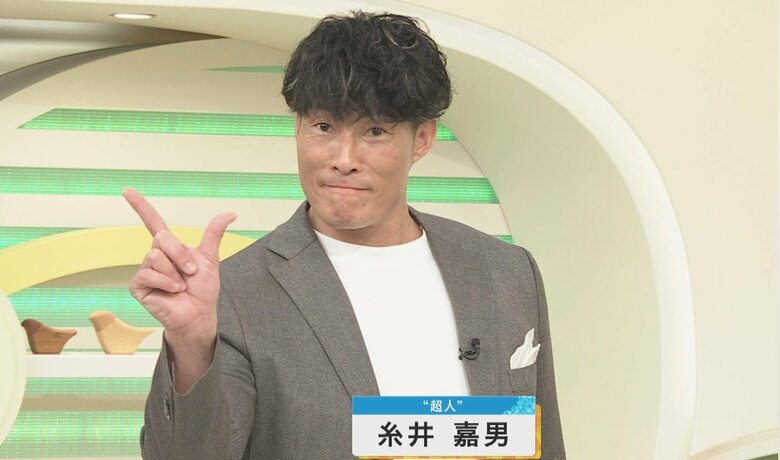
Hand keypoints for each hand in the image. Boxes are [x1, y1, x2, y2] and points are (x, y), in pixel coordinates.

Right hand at [124, 188, 235, 387]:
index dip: (141, 206)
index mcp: (170, 247)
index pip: (152, 221)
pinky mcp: (138, 285)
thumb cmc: (202, 289)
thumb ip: (214, 234)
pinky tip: (173, 290)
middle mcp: (155, 255)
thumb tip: (230, 213)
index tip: (127, 190)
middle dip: (181, 255)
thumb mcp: (210, 259)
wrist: (198, 314)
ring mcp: (145, 269)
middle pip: (161, 238)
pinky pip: (149, 273)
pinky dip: (166, 282)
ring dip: (175, 271)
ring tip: (181, 284)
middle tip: (191, 271)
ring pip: (155, 256)